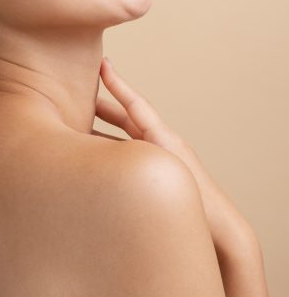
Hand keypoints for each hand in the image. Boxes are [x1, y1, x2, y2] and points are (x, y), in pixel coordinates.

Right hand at [95, 56, 255, 255]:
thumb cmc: (198, 206)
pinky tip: (91, 159)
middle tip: (76, 93)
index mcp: (164, 139)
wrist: (222, 233)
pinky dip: (107, 152)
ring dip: (100, 131)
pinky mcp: (156, 176)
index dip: (116, 83)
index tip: (102, 63)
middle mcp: (160, 145)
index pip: (134, 104)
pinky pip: (126, 156)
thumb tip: (99, 148)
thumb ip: (133, 158)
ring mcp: (158, 160)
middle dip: (101, 105)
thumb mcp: (164, 174)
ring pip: (122, 138)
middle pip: (124, 118)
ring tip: (73, 126)